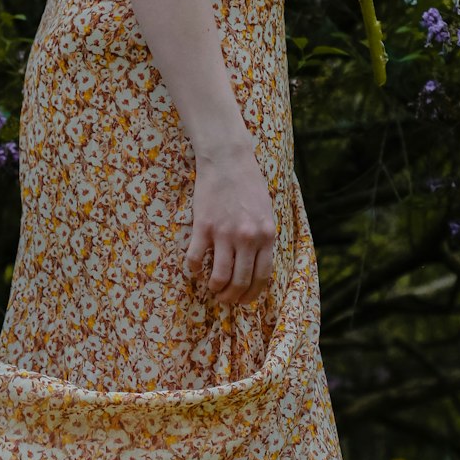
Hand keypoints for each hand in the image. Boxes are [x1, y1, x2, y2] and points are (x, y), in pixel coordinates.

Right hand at [184, 150, 275, 305]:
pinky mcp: (204, 226)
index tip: (243, 300)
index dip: (251, 294)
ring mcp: (224, 233)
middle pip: (240, 281)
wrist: (227, 159)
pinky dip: (193, 269)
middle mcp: (247, 238)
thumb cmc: (248, 183)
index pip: (261, 277)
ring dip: (215, 288)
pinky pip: (196, 258)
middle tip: (225, 299)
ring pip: (219, 276)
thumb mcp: (266, 212)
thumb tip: (258, 263)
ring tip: (211, 288)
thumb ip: (263, 237)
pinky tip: (194, 268)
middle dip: (232, 296)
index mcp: (266, 235)